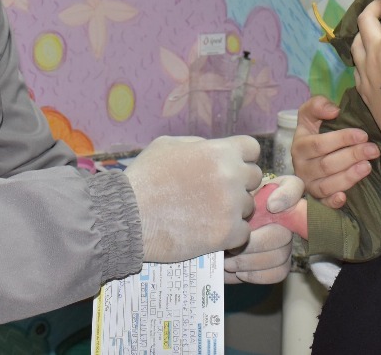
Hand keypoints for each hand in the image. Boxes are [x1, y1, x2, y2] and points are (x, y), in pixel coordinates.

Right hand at [125, 135, 261, 262]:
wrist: (128, 216)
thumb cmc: (145, 177)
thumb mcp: (169, 145)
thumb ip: (198, 145)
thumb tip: (213, 149)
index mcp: (219, 151)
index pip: (252, 149)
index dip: (241, 158)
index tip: (230, 168)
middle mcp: (231, 176)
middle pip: (252, 178)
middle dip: (238, 184)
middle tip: (216, 194)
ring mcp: (230, 206)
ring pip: (247, 207)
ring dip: (233, 210)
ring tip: (208, 215)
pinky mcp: (226, 234)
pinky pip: (243, 233)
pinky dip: (230, 235)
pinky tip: (211, 232)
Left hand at [224, 174, 303, 283]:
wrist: (214, 232)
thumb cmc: (221, 212)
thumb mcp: (225, 196)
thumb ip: (244, 190)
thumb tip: (273, 206)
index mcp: (273, 193)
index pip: (294, 186)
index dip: (287, 196)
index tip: (270, 205)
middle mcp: (286, 217)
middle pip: (284, 233)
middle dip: (254, 244)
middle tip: (231, 249)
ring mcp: (286, 240)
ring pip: (280, 256)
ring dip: (251, 261)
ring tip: (228, 262)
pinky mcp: (280, 263)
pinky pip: (278, 272)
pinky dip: (256, 275)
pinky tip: (239, 272)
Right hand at [291, 95, 378, 209]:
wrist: (309, 155)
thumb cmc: (315, 132)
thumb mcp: (311, 114)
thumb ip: (317, 105)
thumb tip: (334, 111)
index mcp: (300, 145)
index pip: (319, 144)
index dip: (341, 139)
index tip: (363, 135)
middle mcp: (301, 167)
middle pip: (326, 165)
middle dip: (352, 156)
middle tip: (373, 150)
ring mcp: (308, 184)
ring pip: (327, 185)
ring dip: (348, 177)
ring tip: (367, 167)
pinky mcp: (316, 198)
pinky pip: (323, 203)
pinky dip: (332, 202)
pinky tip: (344, 198)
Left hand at [351, 0, 380, 144]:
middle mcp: (375, 51)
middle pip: (366, 18)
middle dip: (376, 5)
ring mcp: (365, 71)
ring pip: (356, 42)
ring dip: (364, 31)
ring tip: (375, 29)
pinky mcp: (363, 90)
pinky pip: (356, 66)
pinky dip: (362, 57)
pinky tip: (370, 59)